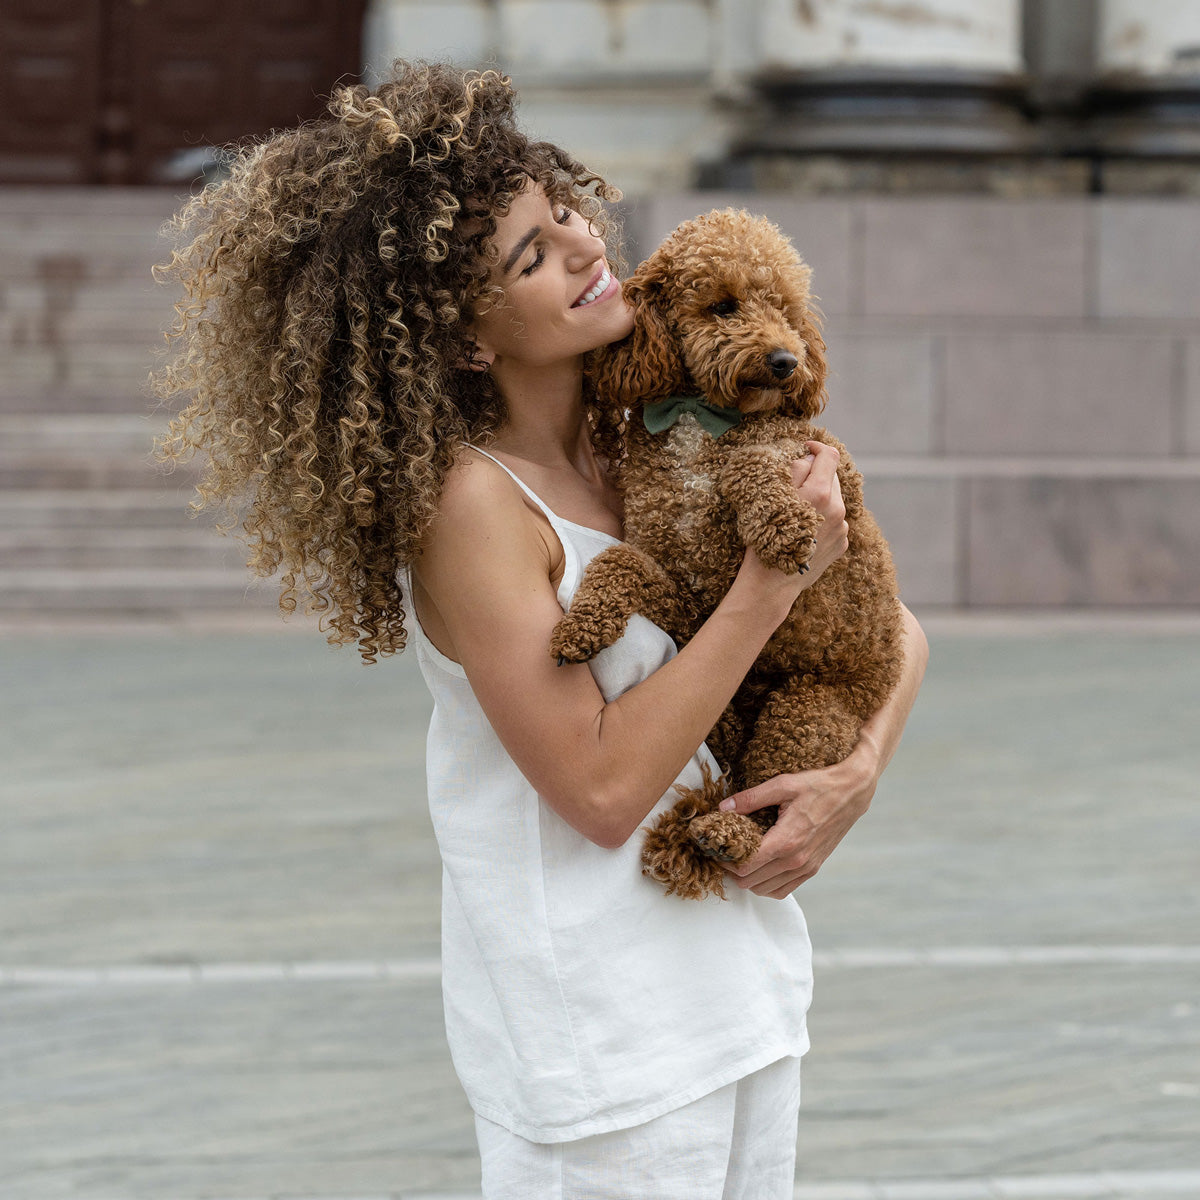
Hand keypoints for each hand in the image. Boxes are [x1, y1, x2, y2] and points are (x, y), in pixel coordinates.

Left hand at [720, 735, 880, 897]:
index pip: (745, 866)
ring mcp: (806, 868)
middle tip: (725, 851)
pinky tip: (761, 867)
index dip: (725, 860)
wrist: (852, 792)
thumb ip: (751, 798)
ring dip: (748, 878)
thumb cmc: (818, 785)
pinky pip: (783, 890)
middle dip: (732, 869)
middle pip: (750, 882)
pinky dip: (767, 885)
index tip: (717, 848)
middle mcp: (796, 860)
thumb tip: (723, 807)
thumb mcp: (783, 784)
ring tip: (741, 858)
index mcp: (786, 840)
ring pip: (764, 890)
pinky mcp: (813, 869)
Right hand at [735, 442, 848, 611]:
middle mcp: (838, 510)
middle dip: (817, 474)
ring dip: (819, 498)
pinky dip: (823, 519)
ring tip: (797, 511)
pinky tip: (804, 530)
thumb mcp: (772, 497)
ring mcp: (842, 529)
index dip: (817, 447)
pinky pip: (835, 522)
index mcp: (822, 494)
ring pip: (834, 500)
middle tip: (795, 482)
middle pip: (833, 477)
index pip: (830, 456)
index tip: (805, 448)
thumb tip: (808, 457)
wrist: (772, 585)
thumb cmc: (765, 539)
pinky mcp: (841, 545)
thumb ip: (795, 470)